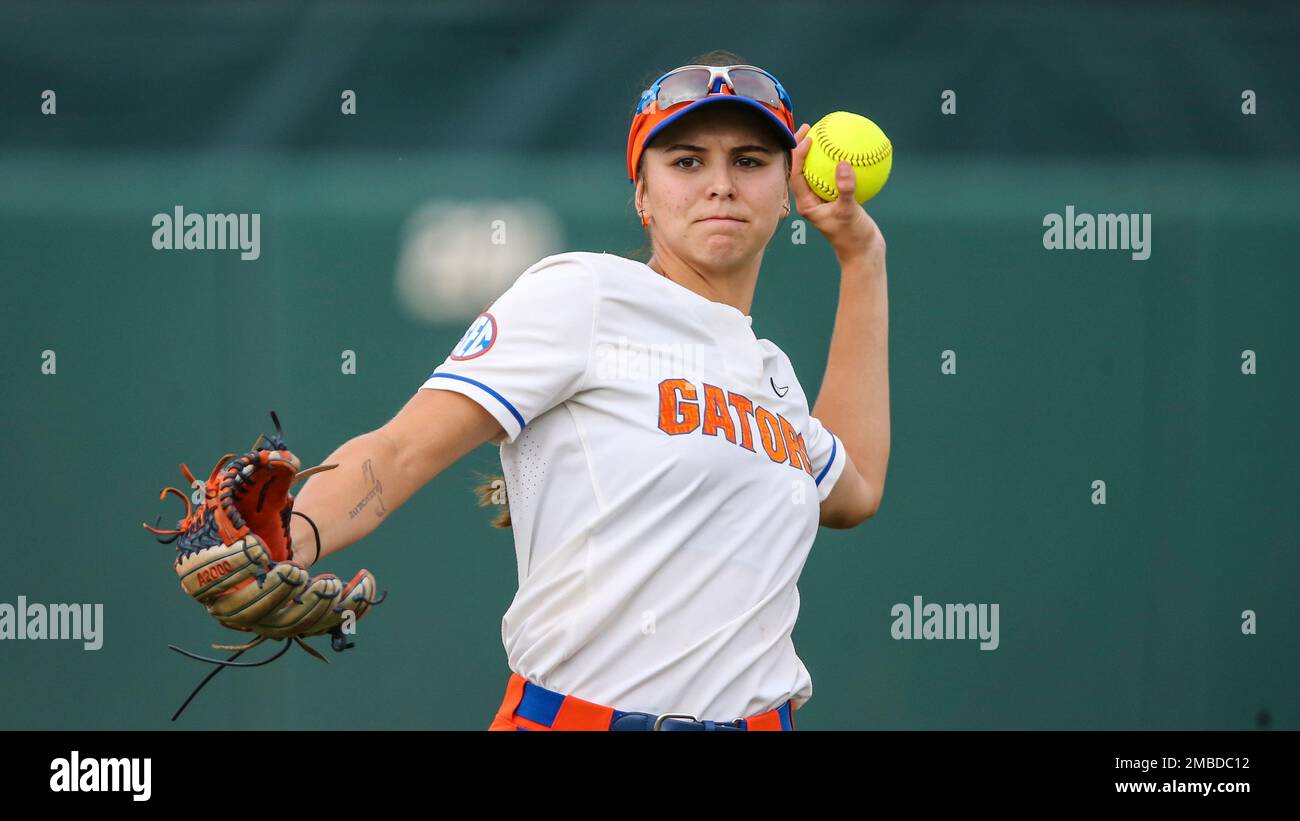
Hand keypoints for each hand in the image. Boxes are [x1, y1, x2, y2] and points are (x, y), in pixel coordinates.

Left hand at [788, 122, 885, 267]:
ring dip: (819, 152)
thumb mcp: (849, 212)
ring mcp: (822, 199)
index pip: (795, 174)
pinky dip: (839, 163)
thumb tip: (844, 164)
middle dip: (802, 146)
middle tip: (810, 126)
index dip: (797, 153)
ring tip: (826, 132)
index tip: (809, 137)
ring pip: (816, 171)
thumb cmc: (854, 237)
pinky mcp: (835, 199)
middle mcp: (811, 200)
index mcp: (807, 204)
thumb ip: (846, 189)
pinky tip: (851, 150)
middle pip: (801, 168)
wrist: (863, 252)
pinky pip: (833, 176)